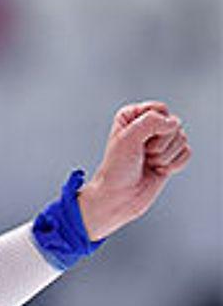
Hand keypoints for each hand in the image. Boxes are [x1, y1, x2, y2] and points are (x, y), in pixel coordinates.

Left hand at [78, 101, 190, 240]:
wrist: (120, 196)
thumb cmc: (117, 168)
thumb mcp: (128, 138)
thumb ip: (150, 122)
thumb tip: (173, 122)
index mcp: (132, 116)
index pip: (160, 108)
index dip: (155, 125)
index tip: (139, 139)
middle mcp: (147, 126)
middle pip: (174, 124)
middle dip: (161, 143)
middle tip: (144, 154)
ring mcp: (160, 142)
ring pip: (182, 138)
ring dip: (166, 155)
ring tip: (149, 163)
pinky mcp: (170, 156)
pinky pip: (187, 152)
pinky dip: (175, 163)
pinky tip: (159, 170)